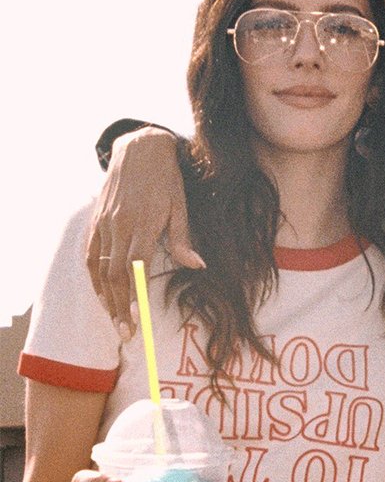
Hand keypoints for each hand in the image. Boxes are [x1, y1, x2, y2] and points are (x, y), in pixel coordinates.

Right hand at [85, 127, 203, 337]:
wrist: (140, 148)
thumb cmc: (167, 179)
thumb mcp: (181, 205)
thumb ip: (183, 238)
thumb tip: (197, 266)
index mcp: (144, 223)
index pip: (135, 265)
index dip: (134, 293)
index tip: (136, 318)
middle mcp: (120, 225)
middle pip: (115, 274)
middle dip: (119, 307)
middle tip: (127, 333)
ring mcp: (105, 223)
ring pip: (99, 268)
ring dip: (106, 298)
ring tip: (115, 322)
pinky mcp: (96, 220)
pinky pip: (90, 254)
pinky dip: (94, 278)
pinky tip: (102, 295)